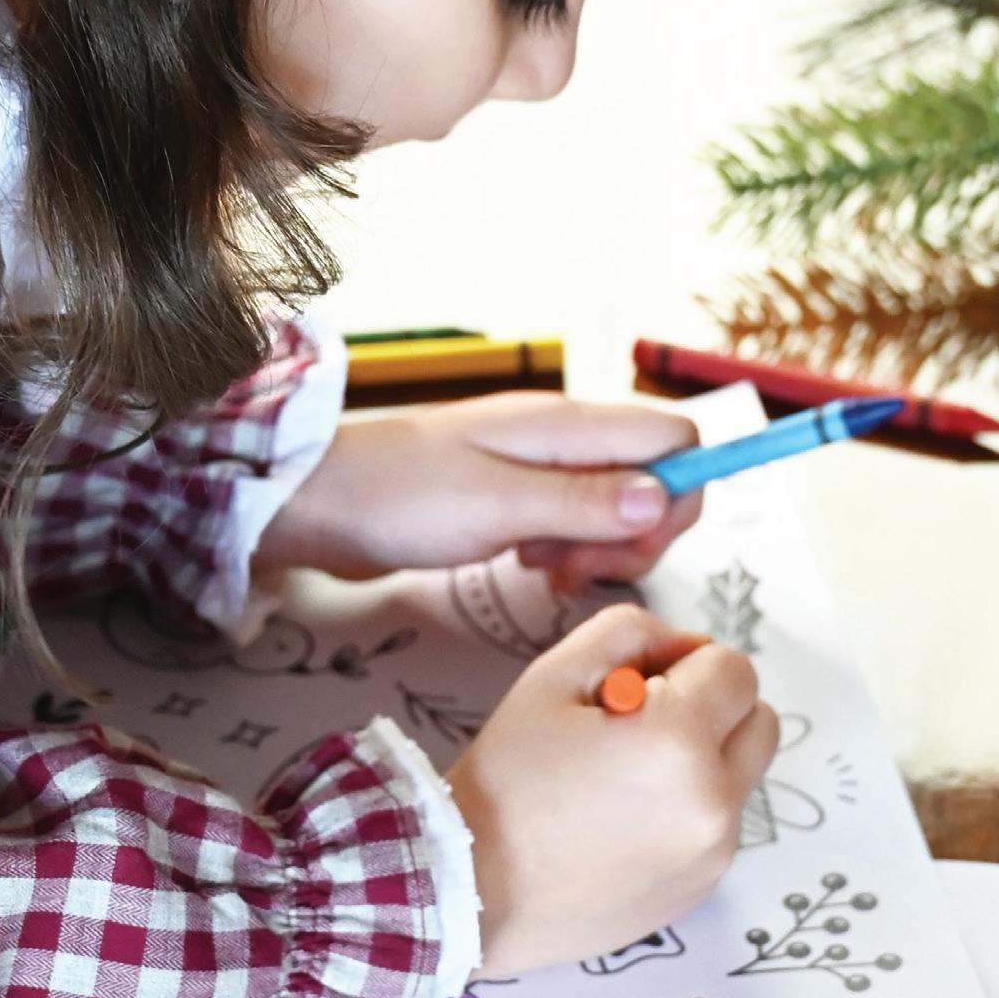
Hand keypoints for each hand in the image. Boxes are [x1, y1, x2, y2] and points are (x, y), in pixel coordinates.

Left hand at [256, 392, 702, 587]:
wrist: (317, 501)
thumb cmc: (398, 496)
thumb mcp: (497, 506)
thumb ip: (584, 503)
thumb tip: (664, 498)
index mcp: (568, 426)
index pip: (675, 440)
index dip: (681, 495)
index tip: (637, 547)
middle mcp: (563, 439)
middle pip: (654, 478)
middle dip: (638, 534)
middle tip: (577, 571)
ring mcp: (539, 466)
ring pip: (617, 505)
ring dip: (599, 549)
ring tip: (543, 570)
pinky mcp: (515, 495)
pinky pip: (574, 522)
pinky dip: (568, 551)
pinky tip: (531, 568)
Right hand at [444, 603, 777, 976]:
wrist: (471, 889)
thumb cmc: (506, 775)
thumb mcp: (555, 673)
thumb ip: (633, 632)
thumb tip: (690, 647)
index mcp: (678, 741)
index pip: (735, 669)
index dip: (685, 663)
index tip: (634, 686)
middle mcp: (713, 803)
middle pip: (759, 721)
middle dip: (713, 707)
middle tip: (641, 723)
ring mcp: (712, 855)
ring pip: (742, 775)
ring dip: (705, 758)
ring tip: (625, 777)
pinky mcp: (701, 890)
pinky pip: (720, 824)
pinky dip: (691, 808)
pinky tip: (623, 820)